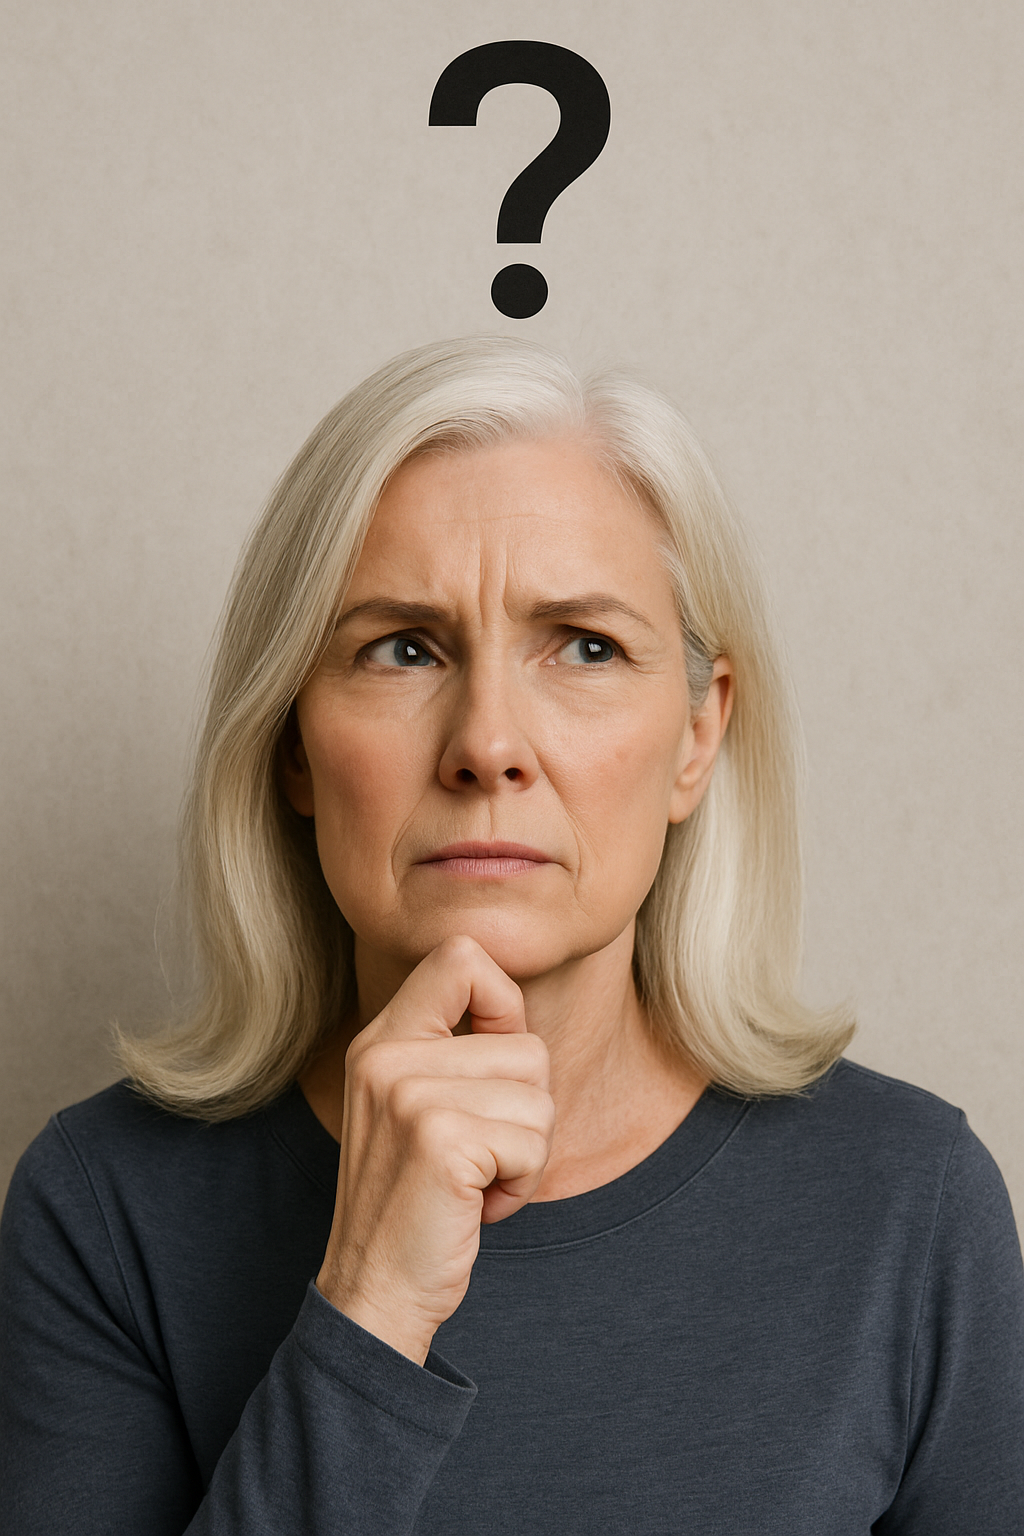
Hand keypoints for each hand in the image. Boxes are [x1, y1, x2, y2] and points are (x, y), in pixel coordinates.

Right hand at [314, 936, 554, 1364]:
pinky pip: (534, 1143)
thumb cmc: (415, 1201)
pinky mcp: (441, 1139)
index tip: (495, 1066)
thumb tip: (516, 1001)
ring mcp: (410, 1094)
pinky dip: (521, 1185)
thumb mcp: (415, 1106)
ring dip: (526, 1154)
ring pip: (539, 1098)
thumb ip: (453, 1050)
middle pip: (527, 1047)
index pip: (461, 957)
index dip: (504, 1005)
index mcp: (382, 1038)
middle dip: (525, 1112)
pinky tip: (476, 1205)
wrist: (373, 1293)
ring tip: (473, 1182)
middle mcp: (388, 1055)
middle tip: (476, 1157)